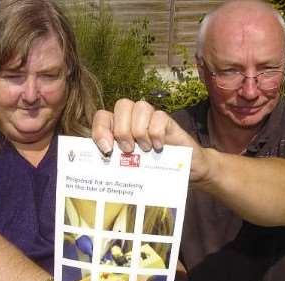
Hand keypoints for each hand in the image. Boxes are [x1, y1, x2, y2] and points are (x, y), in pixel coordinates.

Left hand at [92, 99, 208, 181]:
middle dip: (122, 130)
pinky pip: (159, 117)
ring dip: (140, 130)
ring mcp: (151, 117)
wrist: (184, 171)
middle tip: (129, 150)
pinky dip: (156, 133)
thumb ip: (115, 160)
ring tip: (145, 149)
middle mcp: (133, 118)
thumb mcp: (129, 166)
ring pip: (140, 106)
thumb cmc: (152, 168)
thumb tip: (103, 158)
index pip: (103, 116)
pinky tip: (159, 147)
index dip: (100, 129)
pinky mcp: (168, 121)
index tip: (107, 149)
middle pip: (122, 105)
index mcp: (118, 127)